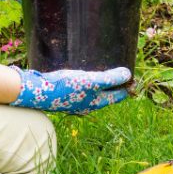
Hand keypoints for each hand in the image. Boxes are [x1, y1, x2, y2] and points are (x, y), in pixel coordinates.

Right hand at [9, 67, 130, 114]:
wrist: (39, 91)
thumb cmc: (67, 88)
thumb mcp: (92, 82)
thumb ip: (110, 79)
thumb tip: (128, 74)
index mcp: (97, 103)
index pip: (118, 95)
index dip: (126, 85)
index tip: (133, 75)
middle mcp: (88, 104)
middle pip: (107, 94)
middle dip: (115, 84)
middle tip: (121, 70)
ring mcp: (77, 100)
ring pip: (95, 91)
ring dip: (102, 82)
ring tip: (106, 69)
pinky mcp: (67, 93)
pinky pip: (83, 87)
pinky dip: (89, 80)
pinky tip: (85, 72)